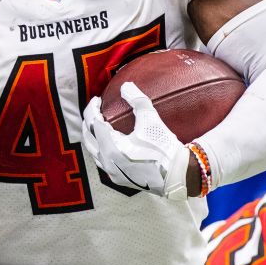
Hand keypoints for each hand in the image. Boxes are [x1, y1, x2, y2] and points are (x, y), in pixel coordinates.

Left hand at [81, 82, 190, 199]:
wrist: (177, 174)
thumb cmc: (164, 147)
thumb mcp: (151, 120)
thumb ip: (137, 100)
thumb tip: (126, 86)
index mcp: (112, 147)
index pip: (93, 123)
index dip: (92, 109)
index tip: (97, 99)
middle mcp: (107, 161)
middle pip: (88, 138)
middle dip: (88, 122)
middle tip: (94, 109)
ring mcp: (111, 172)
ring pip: (93, 151)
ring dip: (92, 136)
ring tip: (97, 124)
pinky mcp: (118, 178)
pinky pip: (101, 162)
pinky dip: (100, 149)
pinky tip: (107, 142)